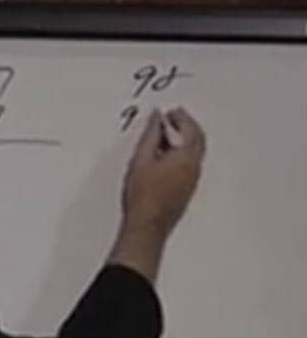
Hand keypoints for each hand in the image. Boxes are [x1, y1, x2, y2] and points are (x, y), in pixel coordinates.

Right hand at [121, 107, 205, 235]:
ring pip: (193, 154)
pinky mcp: (186, 191)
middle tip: (173, 119)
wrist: (146, 226)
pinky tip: (163, 158)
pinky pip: (188, 166)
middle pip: (197, 141)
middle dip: (186, 127)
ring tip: (164, 137)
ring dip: (182, 141)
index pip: (191, 130)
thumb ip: (150, 135)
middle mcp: (194, 168)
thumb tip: (156, 118)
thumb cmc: (143, 197)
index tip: (172, 111)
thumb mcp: (140, 159)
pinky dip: (180, 155)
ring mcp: (192, 181)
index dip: (181, 117)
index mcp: (187, 158)